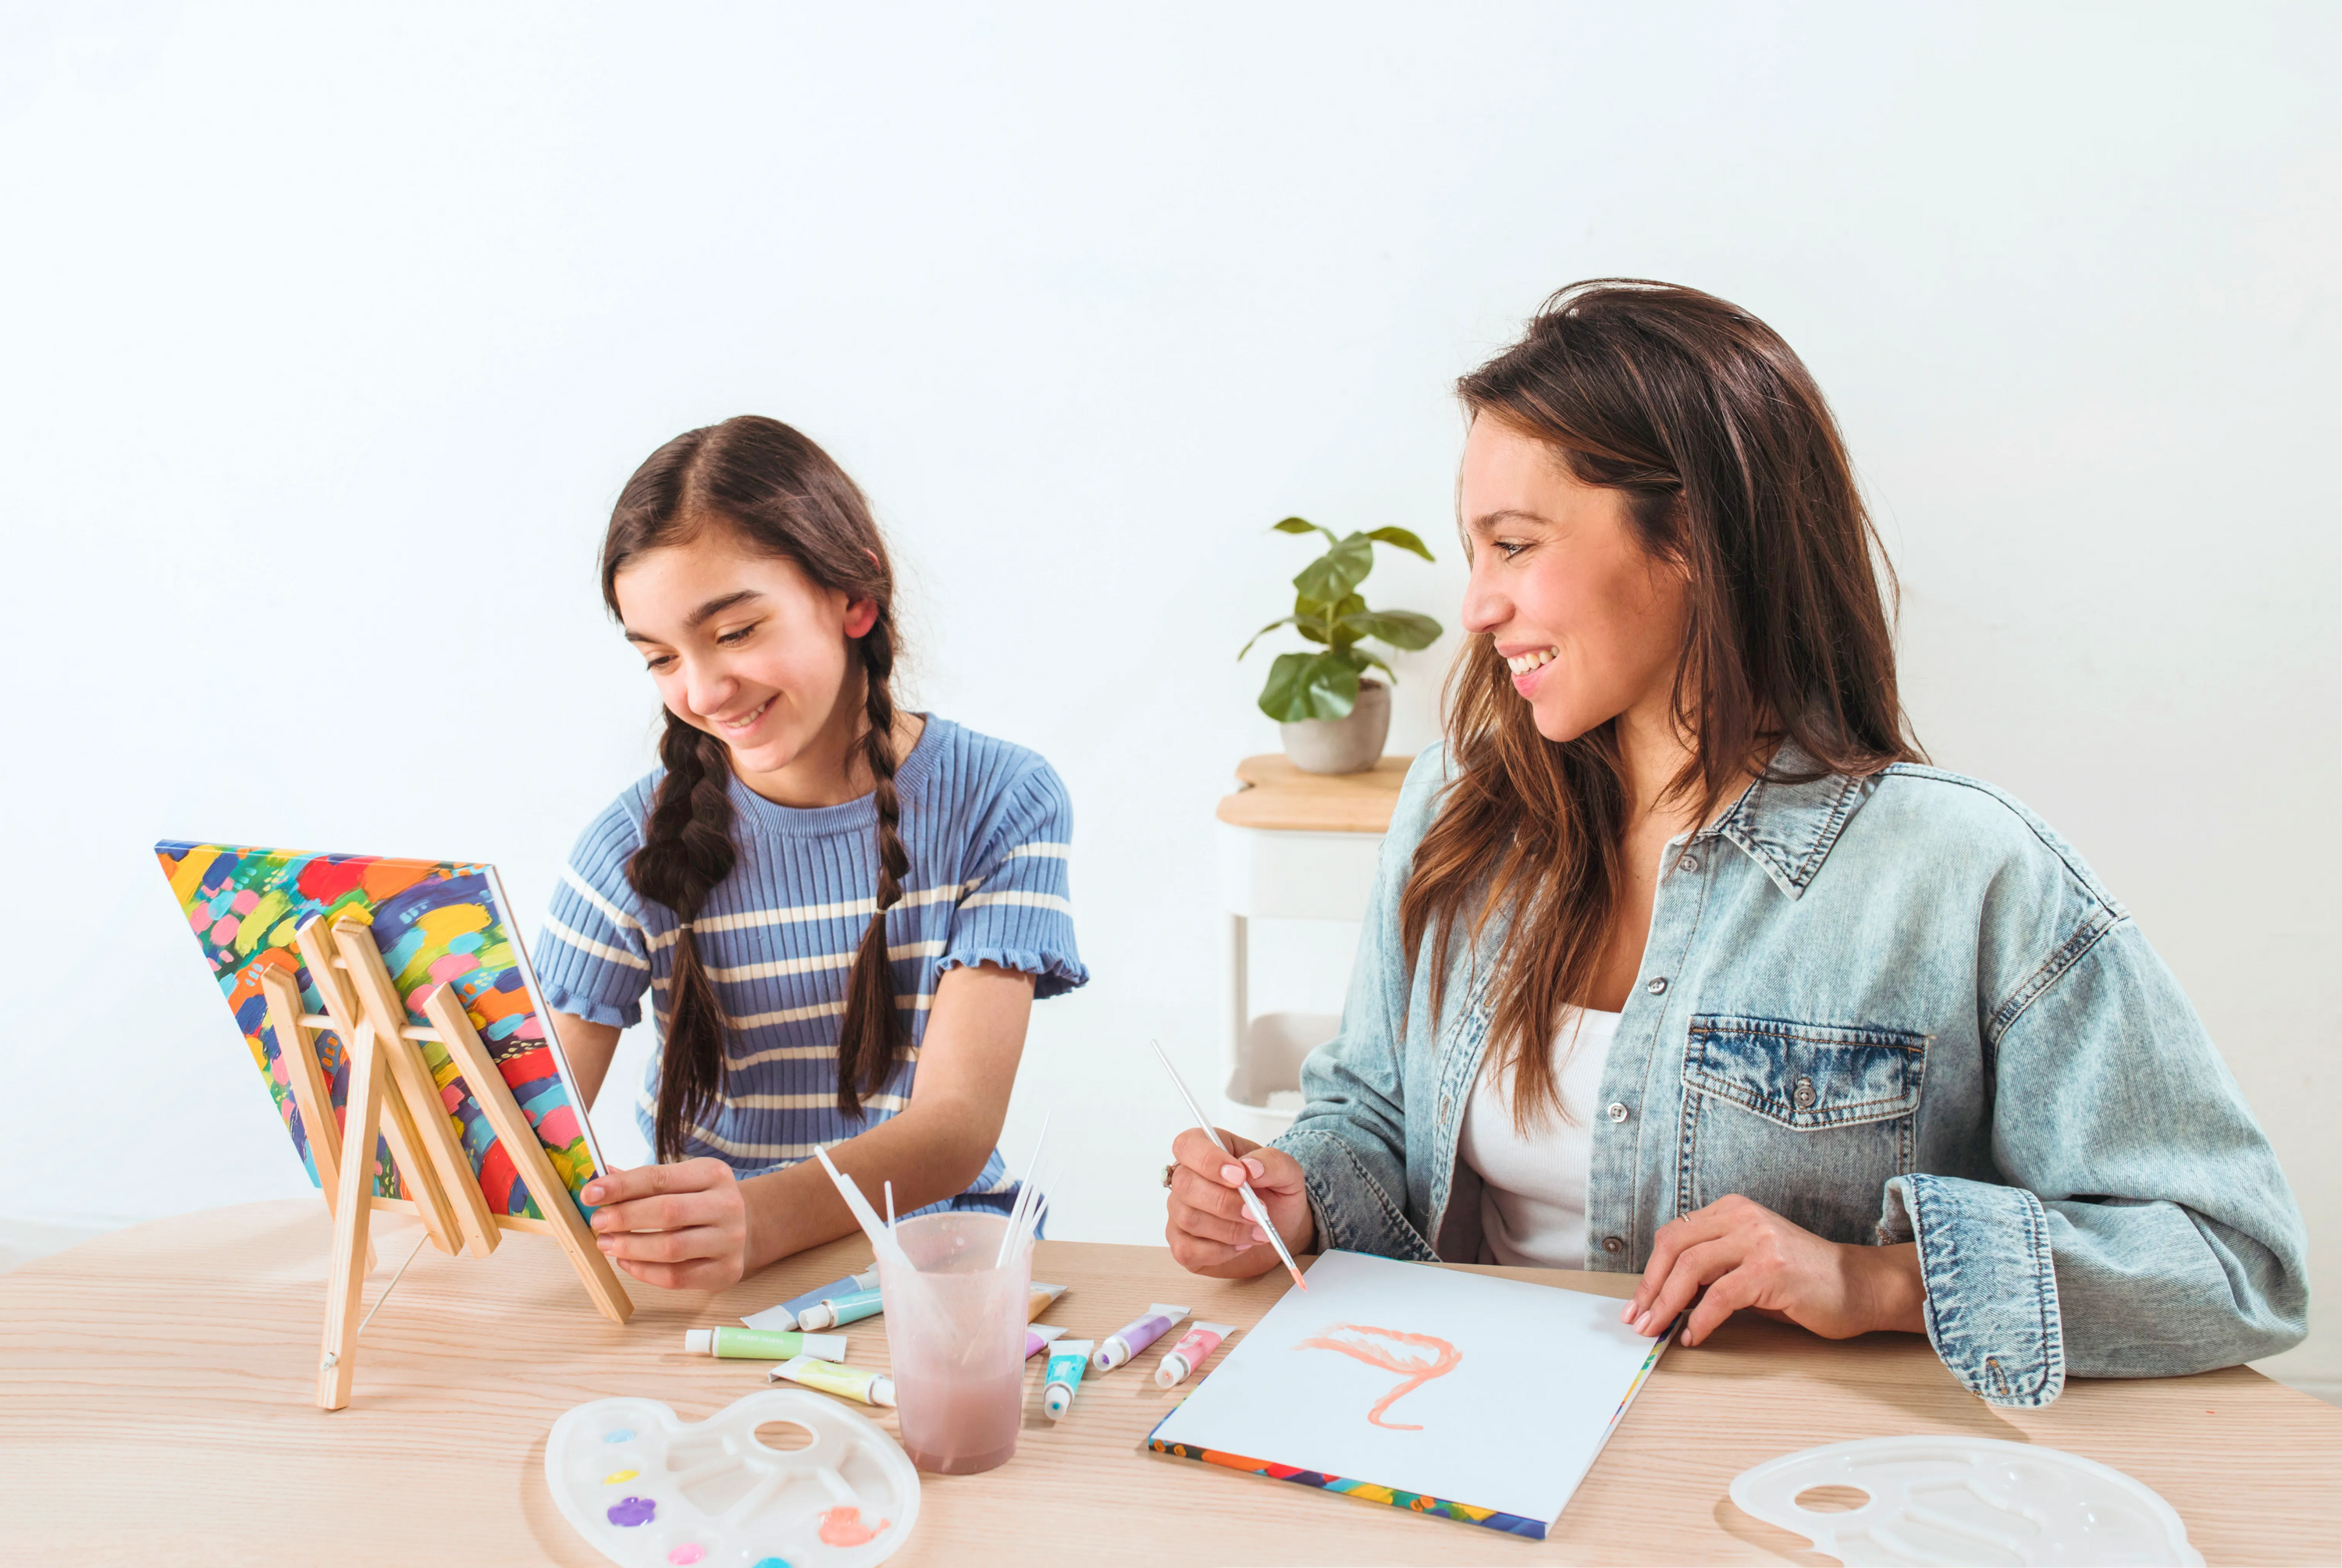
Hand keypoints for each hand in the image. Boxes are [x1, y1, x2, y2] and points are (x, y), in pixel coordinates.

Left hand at [582, 1158, 749, 1289]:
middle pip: (667, 1212)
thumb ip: (642, 1182)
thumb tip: (599, 1181)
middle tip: (597, 1222)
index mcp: (713, 1173)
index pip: (659, 1177)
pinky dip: (644, 1271)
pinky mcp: (726, 1271)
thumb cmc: (700, 1202)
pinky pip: (676, 1277)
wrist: (745, 1228)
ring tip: (606, 1244)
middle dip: (624, 1218)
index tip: (589, 1193)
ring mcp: (730, 1240)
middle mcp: (727, 1205)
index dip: (621, 1186)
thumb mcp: (680, 1181)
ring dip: (630, 1247)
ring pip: (671, 1248)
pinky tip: (626, 1262)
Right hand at [1164, 1127, 1312, 1278]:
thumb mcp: (1288, 1173)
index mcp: (1208, 1149)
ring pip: (1189, 1218)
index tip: (1240, 1177)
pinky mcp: (1181, 1244)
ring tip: (1258, 1231)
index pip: (1188, 1145)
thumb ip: (1272, 1163)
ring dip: (1229, 1229)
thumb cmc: (1276, 1195)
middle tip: (1257, 1213)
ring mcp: (1180, 1212)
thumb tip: (1251, 1167)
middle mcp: (1187, 1178)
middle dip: (1224, 1202)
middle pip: (1185, 1185)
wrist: (1281, 1229)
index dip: (1209, 1160)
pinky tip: (1240, 1246)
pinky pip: (1186, 1250)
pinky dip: (1219, 1252)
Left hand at [1620, 1194, 1925, 1345]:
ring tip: (1657, 1330)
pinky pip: (1721, 1296)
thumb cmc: (1802, 1280)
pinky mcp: (1771, 1269)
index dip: (1650, 1272)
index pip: (1674, 1236)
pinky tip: (1693, 1336)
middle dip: (1650, 1288)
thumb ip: (1711, 1271)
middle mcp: (1742, 1217)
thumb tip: (1665, 1298)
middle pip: (1674, 1248)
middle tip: (1638, 1321)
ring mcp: (1758, 1240)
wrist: (1858, 1286)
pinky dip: (1701, 1320)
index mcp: (1732, 1210)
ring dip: (1667, 1305)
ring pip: (1691, 1269)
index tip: (1637, 1303)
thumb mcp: (1749, 1263)